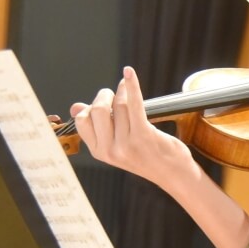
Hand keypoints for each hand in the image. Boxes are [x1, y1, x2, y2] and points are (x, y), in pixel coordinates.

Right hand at [70, 66, 195, 186]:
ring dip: (123, 90)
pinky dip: (131, 85)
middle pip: (98, 110)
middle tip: (113, 93)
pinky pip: (134, 103)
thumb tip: (75, 107)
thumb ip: (96, 128)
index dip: (90, 107)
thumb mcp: (116, 147)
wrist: (173, 173)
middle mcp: (110, 150)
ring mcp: (126, 144)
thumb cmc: (146, 156)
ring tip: (126, 87)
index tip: (102, 103)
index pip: (82, 121)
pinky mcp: (144, 135)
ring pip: (119, 106)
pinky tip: (129, 73)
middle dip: (105, 96)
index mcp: (99, 152)